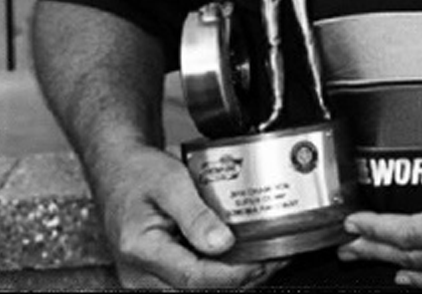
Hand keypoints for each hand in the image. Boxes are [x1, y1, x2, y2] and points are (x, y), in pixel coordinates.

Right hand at [93, 144, 284, 288]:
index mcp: (140, 250)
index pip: (193, 278)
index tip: (262, 262)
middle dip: (239, 280)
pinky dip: (216, 274)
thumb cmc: (138, 172)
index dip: (232, 274)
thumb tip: (222, 244)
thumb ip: (195, 214)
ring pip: (194, 291)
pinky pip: (188, 283)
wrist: (116, 171)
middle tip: (273, 260)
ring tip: (264, 260)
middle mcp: (138, 274)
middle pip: (196, 291)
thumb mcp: (170, 181)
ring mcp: (145, 279)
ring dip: (230, 280)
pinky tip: (240, 260)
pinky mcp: (154, 275)